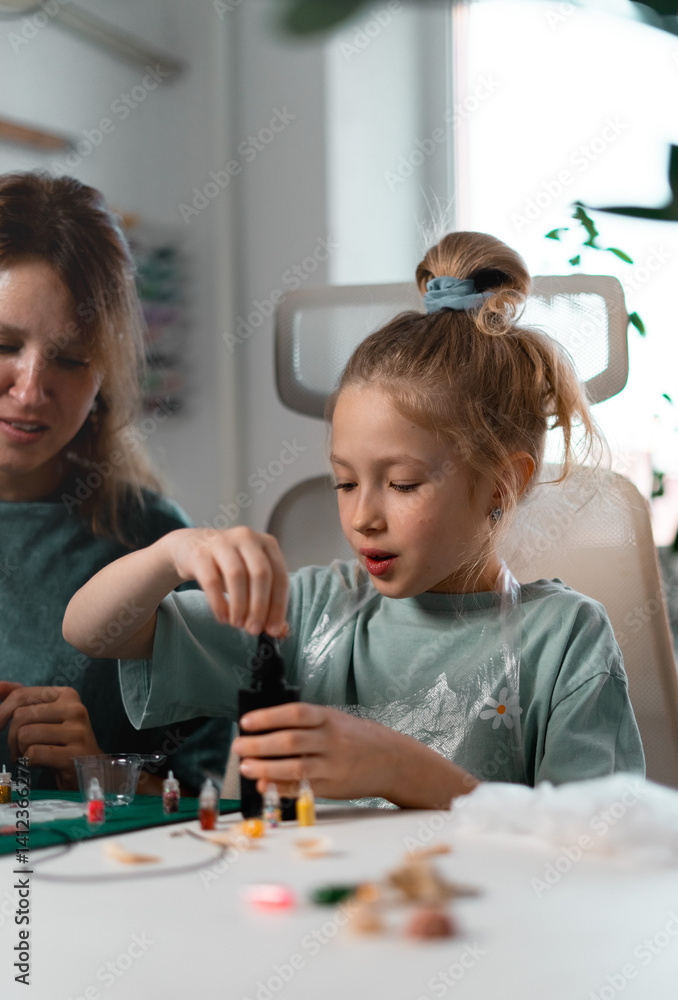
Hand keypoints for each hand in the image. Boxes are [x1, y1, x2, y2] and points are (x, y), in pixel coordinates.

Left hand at [0, 684, 101, 789]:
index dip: (2, 712)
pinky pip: (34, 753)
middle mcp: (75, 708)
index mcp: (66, 695)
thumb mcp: (46, 717)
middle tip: (18, 750)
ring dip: (22, 751)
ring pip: (26, 735)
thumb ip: (23, 701)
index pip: (22, 695)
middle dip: (12, 737)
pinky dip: (30, 762)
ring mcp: (77, 731)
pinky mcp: (74, 753)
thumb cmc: (62, 742)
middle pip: (21, 716)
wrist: (89, 769)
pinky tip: (41, 764)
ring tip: (32, 756)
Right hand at [169, 526, 288, 635]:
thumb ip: (267, 600)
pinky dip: (219, 603)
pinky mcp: (200, 553)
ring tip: (237, 624)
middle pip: (261, 574)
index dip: (278, 605)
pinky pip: (211, 581)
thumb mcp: (250, 575)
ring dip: (240, 605)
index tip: (273, 629)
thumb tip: (280, 630)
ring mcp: (222, 542)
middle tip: (254, 629)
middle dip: (260, 606)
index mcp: (267, 543)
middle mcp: (247, 538)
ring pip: (237, 575)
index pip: (280, 576)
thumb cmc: (228, 565)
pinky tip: (222, 617)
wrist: (191, 546)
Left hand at [232, 703, 404, 801]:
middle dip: (259, 744)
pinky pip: (302, 788)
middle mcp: (331, 740)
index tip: (245, 722)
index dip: (267, 717)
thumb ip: (306, 726)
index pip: (294, 714)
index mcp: (330, 719)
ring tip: (245, 767)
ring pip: (294, 767)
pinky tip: (264, 786)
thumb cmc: (358, 738)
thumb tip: (267, 733)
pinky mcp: (333, 787)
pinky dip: (281, 788)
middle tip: (238, 746)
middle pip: (290, 741)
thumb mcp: (336, 721)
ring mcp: (333, 766)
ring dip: (265, 768)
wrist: (393, 760)